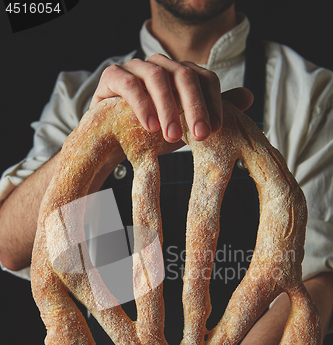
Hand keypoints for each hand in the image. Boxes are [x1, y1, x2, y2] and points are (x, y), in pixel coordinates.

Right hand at [90, 53, 252, 146]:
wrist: (113, 142)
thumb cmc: (152, 133)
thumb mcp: (185, 125)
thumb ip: (210, 111)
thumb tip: (249, 97)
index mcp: (181, 75)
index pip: (205, 78)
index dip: (214, 103)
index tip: (216, 131)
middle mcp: (162, 65)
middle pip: (185, 75)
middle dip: (195, 107)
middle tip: (200, 136)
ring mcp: (137, 68)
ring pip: (158, 77)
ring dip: (169, 108)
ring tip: (172, 137)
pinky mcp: (113, 76)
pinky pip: (130, 84)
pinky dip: (142, 105)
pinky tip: (150, 127)